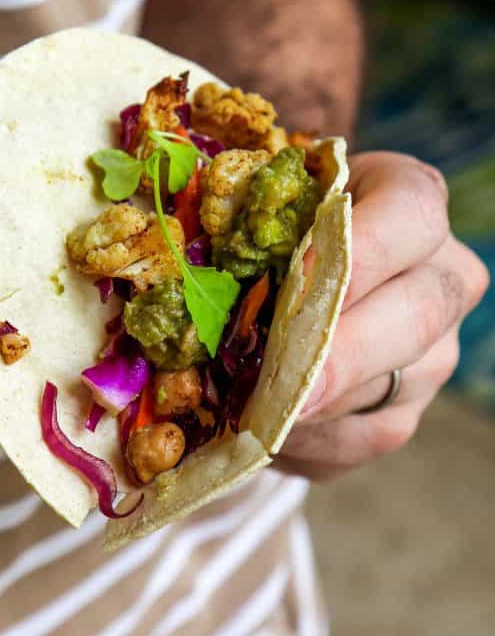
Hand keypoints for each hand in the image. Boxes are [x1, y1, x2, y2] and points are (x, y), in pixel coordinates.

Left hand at [274, 151, 488, 479]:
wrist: (297, 273)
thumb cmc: (278, 226)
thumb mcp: (267, 201)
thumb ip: (249, 212)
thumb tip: (193, 263)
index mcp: (410, 199)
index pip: (408, 213)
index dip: (360, 247)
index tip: (300, 275)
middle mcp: (442, 273)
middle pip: (415, 312)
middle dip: (339, 350)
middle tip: (276, 380)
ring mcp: (434, 347)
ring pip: (390, 383)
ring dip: (313, 402)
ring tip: (243, 407)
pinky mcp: (408, 406)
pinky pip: (369, 432)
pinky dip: (311, 437)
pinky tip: (263, 428)